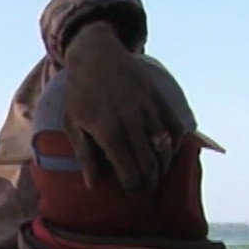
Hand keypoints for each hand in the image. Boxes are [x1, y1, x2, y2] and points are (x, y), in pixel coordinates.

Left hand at [62, 22, 186, 191]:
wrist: (96, 56)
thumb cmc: (80, 93)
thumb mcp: (74, 124)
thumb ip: (85, 155)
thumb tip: (92, 185)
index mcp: (109, 132)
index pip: (129, 171)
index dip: (133, 187)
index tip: (132, 193)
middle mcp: (132, 123)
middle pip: (149, 164)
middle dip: (150, 181)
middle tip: (146, 189)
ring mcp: (148, 110)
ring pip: (165, 148)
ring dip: (164, 166)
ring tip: (157, 175)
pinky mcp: (158, 99)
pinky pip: (174, 127)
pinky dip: (175, 143)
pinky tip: (169, 152)